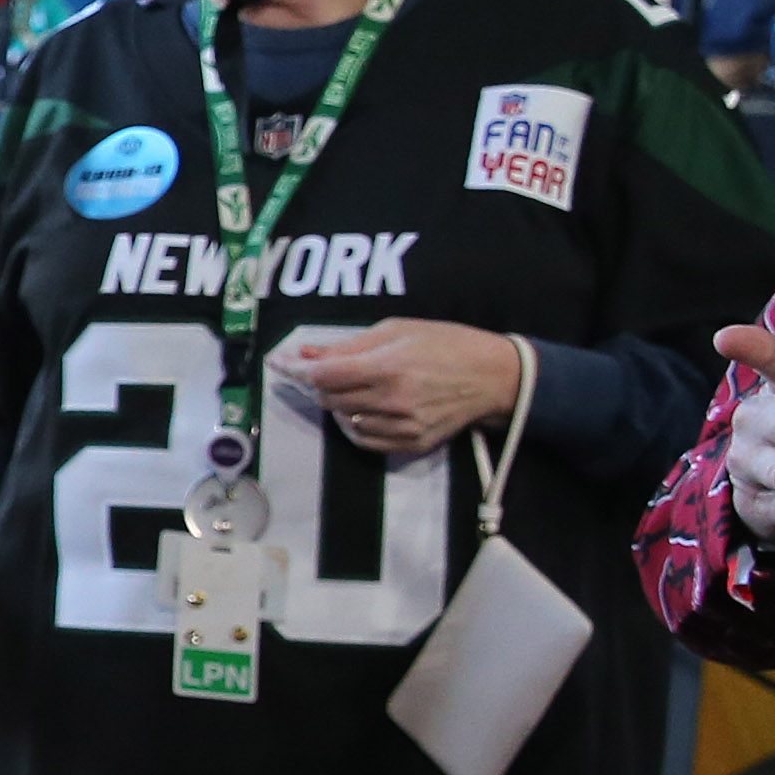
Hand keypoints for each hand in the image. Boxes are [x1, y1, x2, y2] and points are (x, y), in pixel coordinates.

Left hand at [270, 318, 523, 454]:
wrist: (495, 377)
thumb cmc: (448, 344)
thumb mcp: (397, 330)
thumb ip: (347, 345)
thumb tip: (305, 354)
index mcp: (388, 368)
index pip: (322, 376)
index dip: (294, 370)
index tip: (279, 364)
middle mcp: (392, 401)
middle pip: (328, 399)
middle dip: (320, 383)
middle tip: (328, 369)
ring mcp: (403, 426)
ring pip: (343, 420)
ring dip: (338, 403)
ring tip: (357, 386)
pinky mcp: (412, 444)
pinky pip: (364, 440)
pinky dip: (355, 424)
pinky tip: (365, 408)